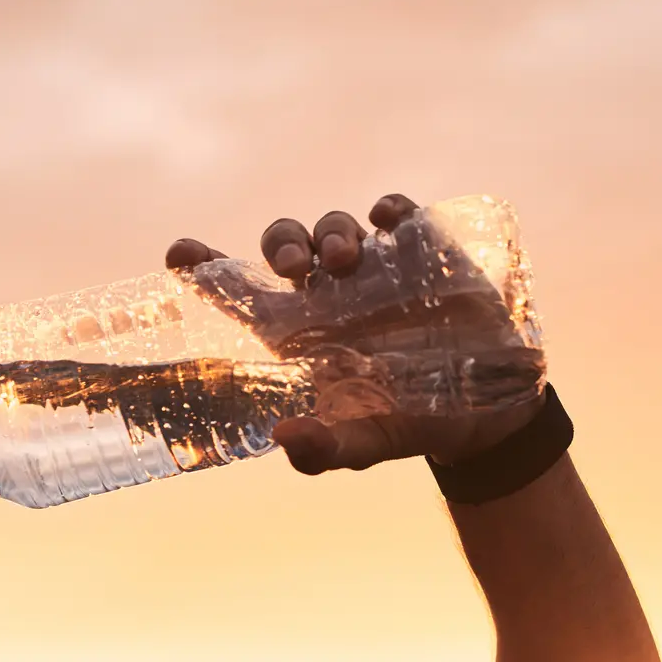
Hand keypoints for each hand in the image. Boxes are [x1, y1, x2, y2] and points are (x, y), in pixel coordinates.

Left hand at [166, 194, 544, 475]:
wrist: (484, 411)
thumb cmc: (406, 425)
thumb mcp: (366, 446)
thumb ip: (325, 450)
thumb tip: (286, 437)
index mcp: (297, 335)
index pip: (239, 294)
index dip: (205, 269)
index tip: (177, 252)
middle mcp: (327, 295)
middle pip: (283, 246)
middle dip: (279, 242)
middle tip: (290, 264)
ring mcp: (373, 270)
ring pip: (333, 228)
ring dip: (329, 233)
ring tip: (342, 260)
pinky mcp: (421, 253)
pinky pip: (395, 215)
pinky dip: (386, 211)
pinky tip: (386, 222)